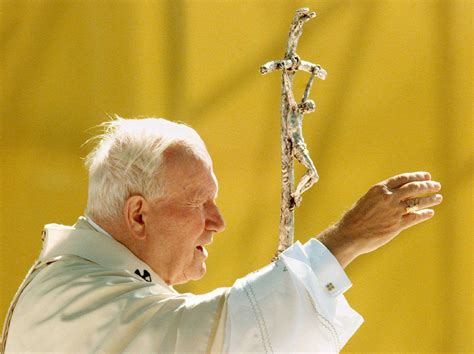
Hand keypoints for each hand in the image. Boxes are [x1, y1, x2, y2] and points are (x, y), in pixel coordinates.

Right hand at [317, 172, 442, 267]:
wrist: (349, 234)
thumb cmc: (355, 217)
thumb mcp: (367, 200)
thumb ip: (382, 197)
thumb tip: (396, 195)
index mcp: (379, 189)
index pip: (403, 178)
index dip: (417, 176)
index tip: (427, 176)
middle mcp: (388, 198)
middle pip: (414, 188)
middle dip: (427, 186)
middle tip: (436, 186)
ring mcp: (393, 211)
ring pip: (417, 202)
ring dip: (430, 199)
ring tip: (438, 198)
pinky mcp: (397, 225)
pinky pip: (415, 217)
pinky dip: (424, 214)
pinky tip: (429, 213)